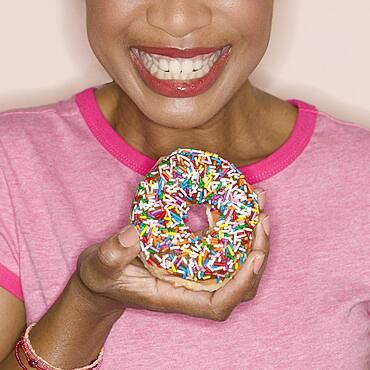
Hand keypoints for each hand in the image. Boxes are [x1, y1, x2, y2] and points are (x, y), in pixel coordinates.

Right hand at [76, 188, 268, 320]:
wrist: (104, 277)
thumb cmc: (103, 277)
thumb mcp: (101, 266)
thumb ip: (113, 254)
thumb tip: (134, 232)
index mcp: (175, 297)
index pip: (218, 304)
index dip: (240, 285)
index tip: (253, 257)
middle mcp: (192, 288)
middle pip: (239, 283)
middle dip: (257, 253)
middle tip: (261, 216)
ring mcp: (195, 273)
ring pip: (236, 263)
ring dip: (251, 235)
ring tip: (256, 201)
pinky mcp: (192, 257)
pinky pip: (222, 246)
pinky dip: (234, 226)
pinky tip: (235, 201)